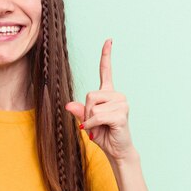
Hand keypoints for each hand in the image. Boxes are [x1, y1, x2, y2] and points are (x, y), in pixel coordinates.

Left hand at [65, 39, 135, 161]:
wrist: (117, 151)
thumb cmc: (103, 135)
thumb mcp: (87, 122)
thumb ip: (80, 112)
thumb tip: (68, 105)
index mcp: (109, 94)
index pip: (106, 71)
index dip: (106, 55)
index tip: (109, 40)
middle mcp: (117, 95)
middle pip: (90, 94)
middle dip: (86, 111)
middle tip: (93, 124)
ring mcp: (122, 104)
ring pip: (93, 106)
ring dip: (90, 120)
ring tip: (99, 127)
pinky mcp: (121, 114)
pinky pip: (97, 116)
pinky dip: (92, 125)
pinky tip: (98, 131)